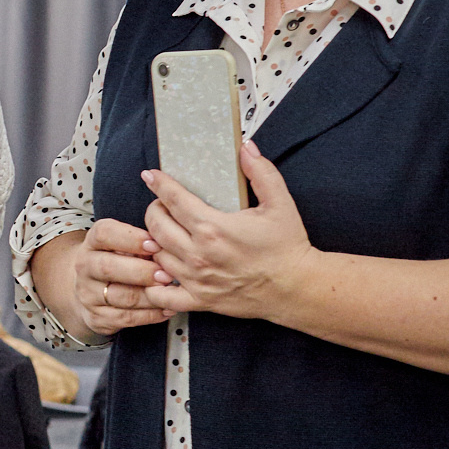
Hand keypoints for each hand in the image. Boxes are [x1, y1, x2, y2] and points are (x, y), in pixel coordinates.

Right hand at [54, 218, 172, 339]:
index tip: (155, 245)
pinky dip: (150, 315)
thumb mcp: (126, 245)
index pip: (104, 234)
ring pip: (120, 296)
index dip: (131, 239)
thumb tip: (170, 249)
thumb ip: (144, 244)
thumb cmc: (120, 261)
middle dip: (141, 272)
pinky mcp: (95, 317)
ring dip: (150, 296)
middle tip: (166, 276)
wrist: (92, 289)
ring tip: (170, 294)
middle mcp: (85, 267)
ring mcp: (88, 294)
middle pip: (107, 267)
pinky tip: (166, 309)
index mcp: (93, 243)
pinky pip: (126, 318)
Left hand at [142, 141, 314, 321]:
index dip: (159, 184)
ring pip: (156, 254)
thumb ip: (261, 173)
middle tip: (161, 205)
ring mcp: (196, 278)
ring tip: (164, 233)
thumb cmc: (288, 247)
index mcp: (213, 228)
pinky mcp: (198, 299)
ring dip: (155, 241)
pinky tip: (159, 272)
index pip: (173, 199)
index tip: (151, 177)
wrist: (298, 287)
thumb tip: (247, 149)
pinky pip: (162, 294)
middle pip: (156, 225)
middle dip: (154, 210)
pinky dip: (154, 283)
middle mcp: (198, 253)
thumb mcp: (279, 203)